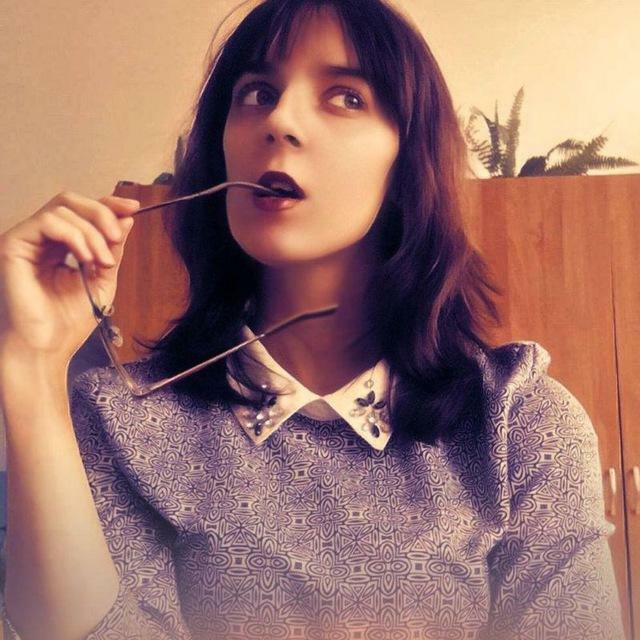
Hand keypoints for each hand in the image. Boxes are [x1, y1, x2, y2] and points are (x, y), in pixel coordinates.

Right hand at [0, 191, 139, 364]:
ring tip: (103, 262)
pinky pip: (48, 221)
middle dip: (101, 213)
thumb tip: (127, 218)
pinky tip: (85, 259)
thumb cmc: (69, 321)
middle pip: (70, 201)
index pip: (82, 211)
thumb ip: (112, 249)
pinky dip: (74, 235)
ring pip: (62, 209)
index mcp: (59, 245)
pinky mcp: (13, 244)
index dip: (108, 204)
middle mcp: (40, 238)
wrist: (47, 348)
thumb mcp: (102, 279)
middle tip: (117, 238)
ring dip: (92, 232)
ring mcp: (26, 240)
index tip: (133, 208)